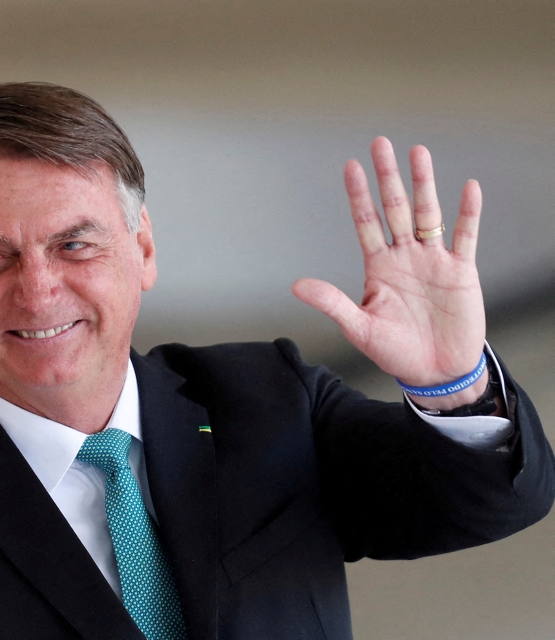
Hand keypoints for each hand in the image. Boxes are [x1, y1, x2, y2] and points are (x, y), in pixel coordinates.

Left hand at [292, 137, 487, 408]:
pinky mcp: (461, 271)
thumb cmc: (395, 352)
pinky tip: (468, 188)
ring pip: (428, 213)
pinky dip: (468, 213)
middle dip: (388, 177)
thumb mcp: (359, 327)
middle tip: (381, 143)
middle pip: (395, 208)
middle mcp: (405, 256)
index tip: (350, 167)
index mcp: (378, 266)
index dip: (359, 195)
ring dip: (424, 184)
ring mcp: (433, 260)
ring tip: (418, 152)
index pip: (366, 222)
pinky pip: (465, 236)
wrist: (435, 372)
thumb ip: (332, 303)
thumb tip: (296, 286)